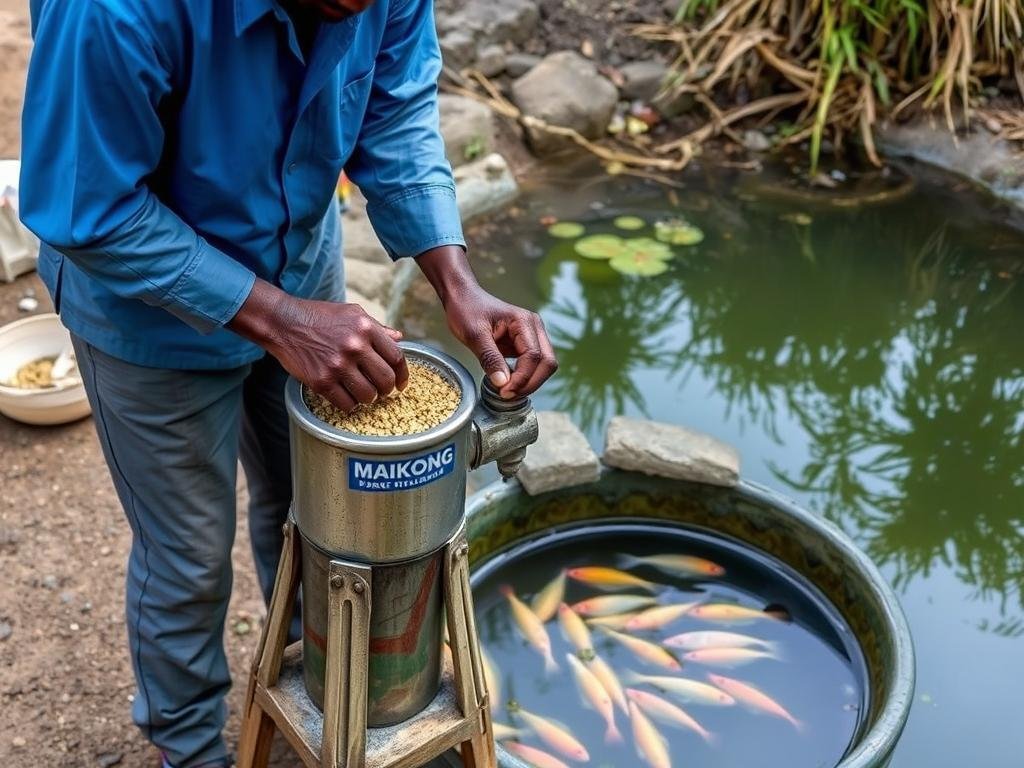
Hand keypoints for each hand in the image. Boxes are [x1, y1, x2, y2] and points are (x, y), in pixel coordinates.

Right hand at [229, 278, 407, 411]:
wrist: (283, 322)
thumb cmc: (319, 316)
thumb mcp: (351, 313)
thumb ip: (377, 327)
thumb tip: (399, 338)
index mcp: (366, 328)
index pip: (396, 357)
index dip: (403, 374)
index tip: (401, 384)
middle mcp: (354, 346)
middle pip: (386, 380)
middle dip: (387, 390)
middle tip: (381, 391)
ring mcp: (337, 365)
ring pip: (368, 395)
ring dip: (368, 399)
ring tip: (362, 394)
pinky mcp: (321, 381)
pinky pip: (346, 404)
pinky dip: (349, 405)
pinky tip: (346, 398)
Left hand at [416, 246, 557, 397]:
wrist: (463, 298)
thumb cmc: (467, 310)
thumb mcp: (474, 335)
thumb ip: (490, 358)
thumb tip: (503, 384)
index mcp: (524, 322)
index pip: (534, 356)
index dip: (522, 378)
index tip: (504, 391)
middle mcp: (534, 328)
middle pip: (548, 363)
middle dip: (531, 383)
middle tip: (508, 395)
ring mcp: (532, 336)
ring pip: (544, 366)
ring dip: (529, 382)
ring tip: (507, 391)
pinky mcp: (525, 344)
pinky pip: (533, 365)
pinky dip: (524, 377)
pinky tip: (508, 383)